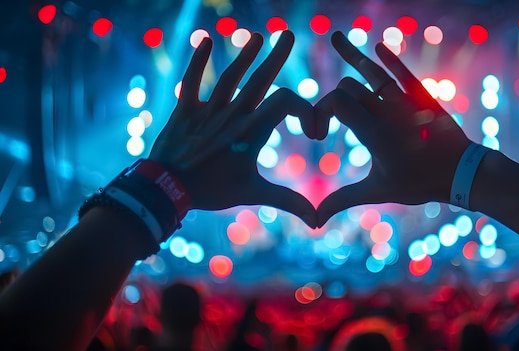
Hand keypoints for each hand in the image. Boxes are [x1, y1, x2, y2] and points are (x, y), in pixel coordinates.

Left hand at [149, 30, 316, 227]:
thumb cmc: (211, 191)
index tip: (310, 129)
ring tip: (257, 36)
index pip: (286, 102)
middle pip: (260, 78)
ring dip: (245, 54)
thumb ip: (288, 201)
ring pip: (230, 76)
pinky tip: (206, 41)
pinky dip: (198, 61)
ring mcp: (208, 111)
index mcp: (252, 132)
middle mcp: (232, 115)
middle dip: (275, 56)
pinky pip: (192, 81)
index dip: (305, 108)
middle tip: (286, 34)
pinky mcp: (185, 110)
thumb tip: (317, 221)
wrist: (166, 189)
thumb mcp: (253, 194)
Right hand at [315, 31, 471, 226]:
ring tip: (335, 36)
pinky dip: (389, 58)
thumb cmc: (418, 184)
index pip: (335, 102)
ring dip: (351, 53)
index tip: (318, 132)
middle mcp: (386, 111)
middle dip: (332, 97)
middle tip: (328, 118)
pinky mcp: (421, 96)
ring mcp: (404, 101)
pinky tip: (377, 46)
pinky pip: (401, 72)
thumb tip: (315, 220)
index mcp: (373, 133)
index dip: (319, 110)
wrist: (461, 173)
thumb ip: (343, 199)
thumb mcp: (377, 191)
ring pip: (372, 71)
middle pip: (349, 86)